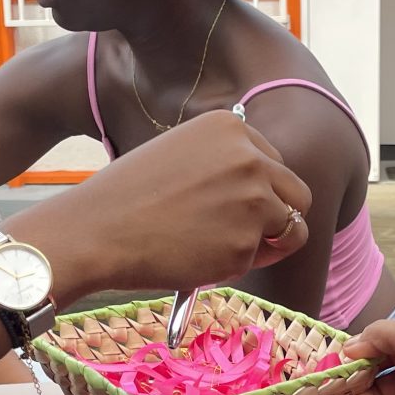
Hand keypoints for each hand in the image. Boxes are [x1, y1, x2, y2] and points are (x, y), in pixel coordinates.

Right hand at [29, 111, 310, 293]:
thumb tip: (263, 192)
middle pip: (298, 194)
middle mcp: (250, 157)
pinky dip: (237, 266)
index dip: (262, 190)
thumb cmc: (128, 199)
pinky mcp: (246, 242)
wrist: (96, 231)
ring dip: (264, 245)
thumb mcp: (180, 156)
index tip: (237, 206)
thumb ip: (223, 166)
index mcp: (231, 128)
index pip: (275, 162)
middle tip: (248, 237)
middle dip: (280, 218)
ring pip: (291, 229)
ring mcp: (253, 199)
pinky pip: (259, 260)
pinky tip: (197, 258)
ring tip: (217, 249)